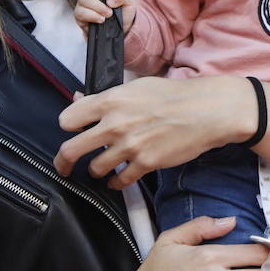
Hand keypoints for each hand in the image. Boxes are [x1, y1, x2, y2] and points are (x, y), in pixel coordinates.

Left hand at [55, 75, 255, 188]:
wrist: (205, 111)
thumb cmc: (174, 95)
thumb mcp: (136, 87)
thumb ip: (106, 97)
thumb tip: (80, 100)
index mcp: (110, 101)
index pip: (67, 119)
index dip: (69, 127)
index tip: (73, 132)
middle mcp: (114, 124)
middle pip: (71, 150)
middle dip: (64, 162)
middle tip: (64, 167)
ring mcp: (129, 146)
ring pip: (95, 168)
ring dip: (96, 171)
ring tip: (100, 169)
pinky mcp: (145, 163)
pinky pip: (119, 181)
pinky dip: (116, 183)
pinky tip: (117, 180)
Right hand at [74, 0, 136, 31]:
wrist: (122, 29)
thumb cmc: (123, 12)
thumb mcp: (129, 1)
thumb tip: (109, 0)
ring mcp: (83, 5)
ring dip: (97, 6)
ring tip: (108, 14)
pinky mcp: (81, 17)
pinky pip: (80, 13)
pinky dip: (92, 16)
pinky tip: (101, 19)